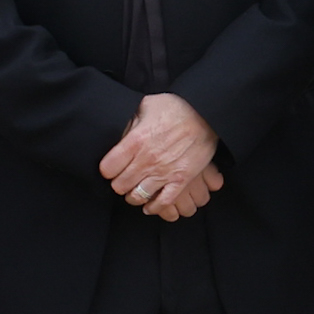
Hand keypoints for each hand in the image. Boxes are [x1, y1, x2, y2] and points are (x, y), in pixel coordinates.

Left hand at [102, 92, 223, 222]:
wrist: (206, 114)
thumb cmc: (177, 108)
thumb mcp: (147, 106)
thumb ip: (131, 122)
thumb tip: (121, 134)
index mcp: (135, 141)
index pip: (108, 168)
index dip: (107, 170)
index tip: (111, 168)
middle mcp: (147, 160)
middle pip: (120, 185)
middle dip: (119, 184)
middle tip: (123, 180)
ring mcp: (164, 172)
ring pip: (138, 196)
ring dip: (134, 196)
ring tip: (135, 191)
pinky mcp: (181, 180)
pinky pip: (163, 202)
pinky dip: (154, 207)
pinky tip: (150, 205)